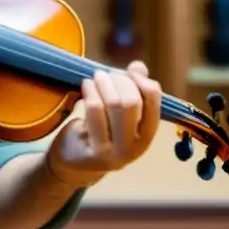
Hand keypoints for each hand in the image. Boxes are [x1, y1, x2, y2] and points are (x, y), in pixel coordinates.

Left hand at [46, 61, 161, 185]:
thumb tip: (138, 67)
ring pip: (113, 105)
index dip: (141, 81)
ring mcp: (116, 153)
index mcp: (147, 135)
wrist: (74, 162)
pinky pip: (94, 112)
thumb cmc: (100, 130)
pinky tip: (86, 86)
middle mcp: (136, 147)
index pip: (154, 101)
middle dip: (118, 81)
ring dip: (103, 84)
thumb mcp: (119, 113)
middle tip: (106, 74)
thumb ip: (132, 89)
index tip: (128, 72)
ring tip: (95, 77)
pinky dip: (90, 92)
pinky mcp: (95, 152)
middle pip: (132, 102)